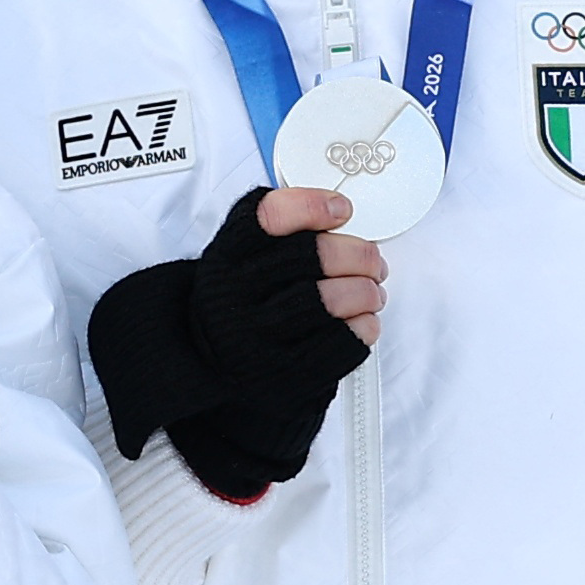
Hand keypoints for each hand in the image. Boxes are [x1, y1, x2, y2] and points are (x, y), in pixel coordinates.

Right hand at [89, 186, 379, 501]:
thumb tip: (338, 211)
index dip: (313, 207)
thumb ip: (279, 226)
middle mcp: (234, 298)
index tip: (342, 210)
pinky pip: (341, 347)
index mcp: (225, 259)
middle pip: (310, 258)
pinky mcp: (284, 377)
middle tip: (372, 260)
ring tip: (372, 291)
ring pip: (329, 301)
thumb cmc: (241, 299)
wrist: (212, 361)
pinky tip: (364, 320)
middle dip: (356, 254)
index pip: (269, 217)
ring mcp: (257, 341)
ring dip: (365, 292)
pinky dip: (364, 328)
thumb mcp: (239, 255)